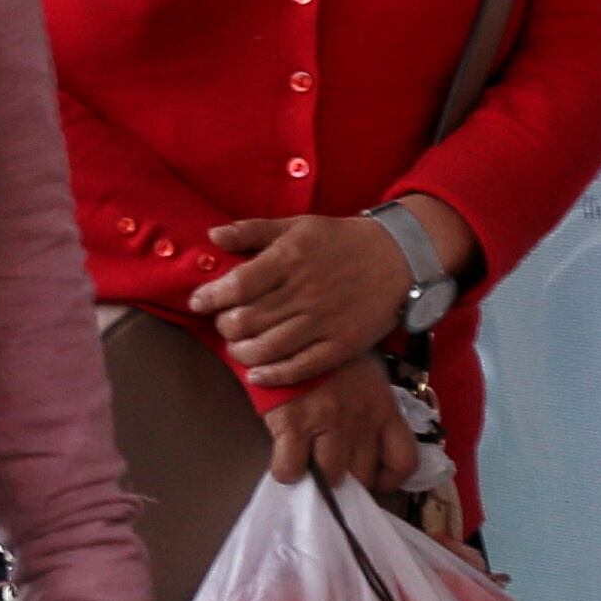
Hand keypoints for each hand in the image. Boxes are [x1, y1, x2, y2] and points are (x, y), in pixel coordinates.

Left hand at [192, 208, 448, 385]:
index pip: (238, 285)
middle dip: (225, 327)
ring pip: (269, 347)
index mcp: (289, 259)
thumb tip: (212, 235)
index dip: (211, 297)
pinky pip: (302, 367)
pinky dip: (274, 375)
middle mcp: (304, 292)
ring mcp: (325, 321)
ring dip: (242, 353)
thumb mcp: (297, 225)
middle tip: (224, 325)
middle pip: (247, 320)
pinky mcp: (343, 344)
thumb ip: (252, 230)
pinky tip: (258, 375)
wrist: (401, 256)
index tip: (199, 302)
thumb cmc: (341, 239)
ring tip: (237, 347)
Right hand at [261, 354, 420, 492]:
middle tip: (335, 473)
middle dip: (350, 481)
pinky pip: (291, 468)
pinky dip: (287, 472)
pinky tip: (285, 463)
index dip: (389, 479)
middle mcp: (362, 420)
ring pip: (332, 477)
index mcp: (384, 407)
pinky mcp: (293, 423)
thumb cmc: (328, 356)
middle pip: (364, 475)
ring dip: (319, 478)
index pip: (404, 461)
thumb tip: (364, 443)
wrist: (290, 330)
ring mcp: (328, 422)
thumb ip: (372, 409)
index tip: (374, 479)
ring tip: (309, 469)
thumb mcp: (365, 377)